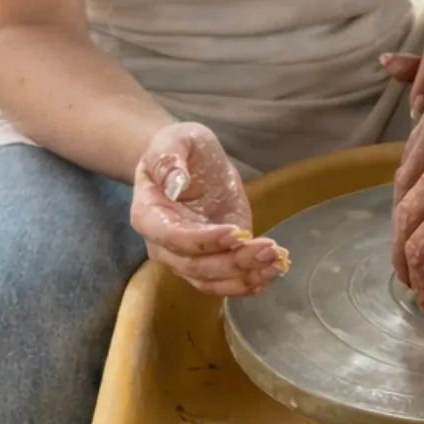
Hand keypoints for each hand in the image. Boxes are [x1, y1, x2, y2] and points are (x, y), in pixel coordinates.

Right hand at [132, 122, 286, 297]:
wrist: (189, 160)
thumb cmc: (178, 147)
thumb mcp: (174, 140)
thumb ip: (169, 160)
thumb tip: (175, 184)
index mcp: (148, 214)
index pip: (171, 237)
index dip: (202, 240)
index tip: (234, 232)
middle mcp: (163, 244)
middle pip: (194, 266)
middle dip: (232, 262)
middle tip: (268, 249)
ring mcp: (187, 255)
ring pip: (210, 279)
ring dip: (243, 276)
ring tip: (275, 263)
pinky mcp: (211, 257)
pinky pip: (222, 280)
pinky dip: (245, 283)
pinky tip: (267, 276)